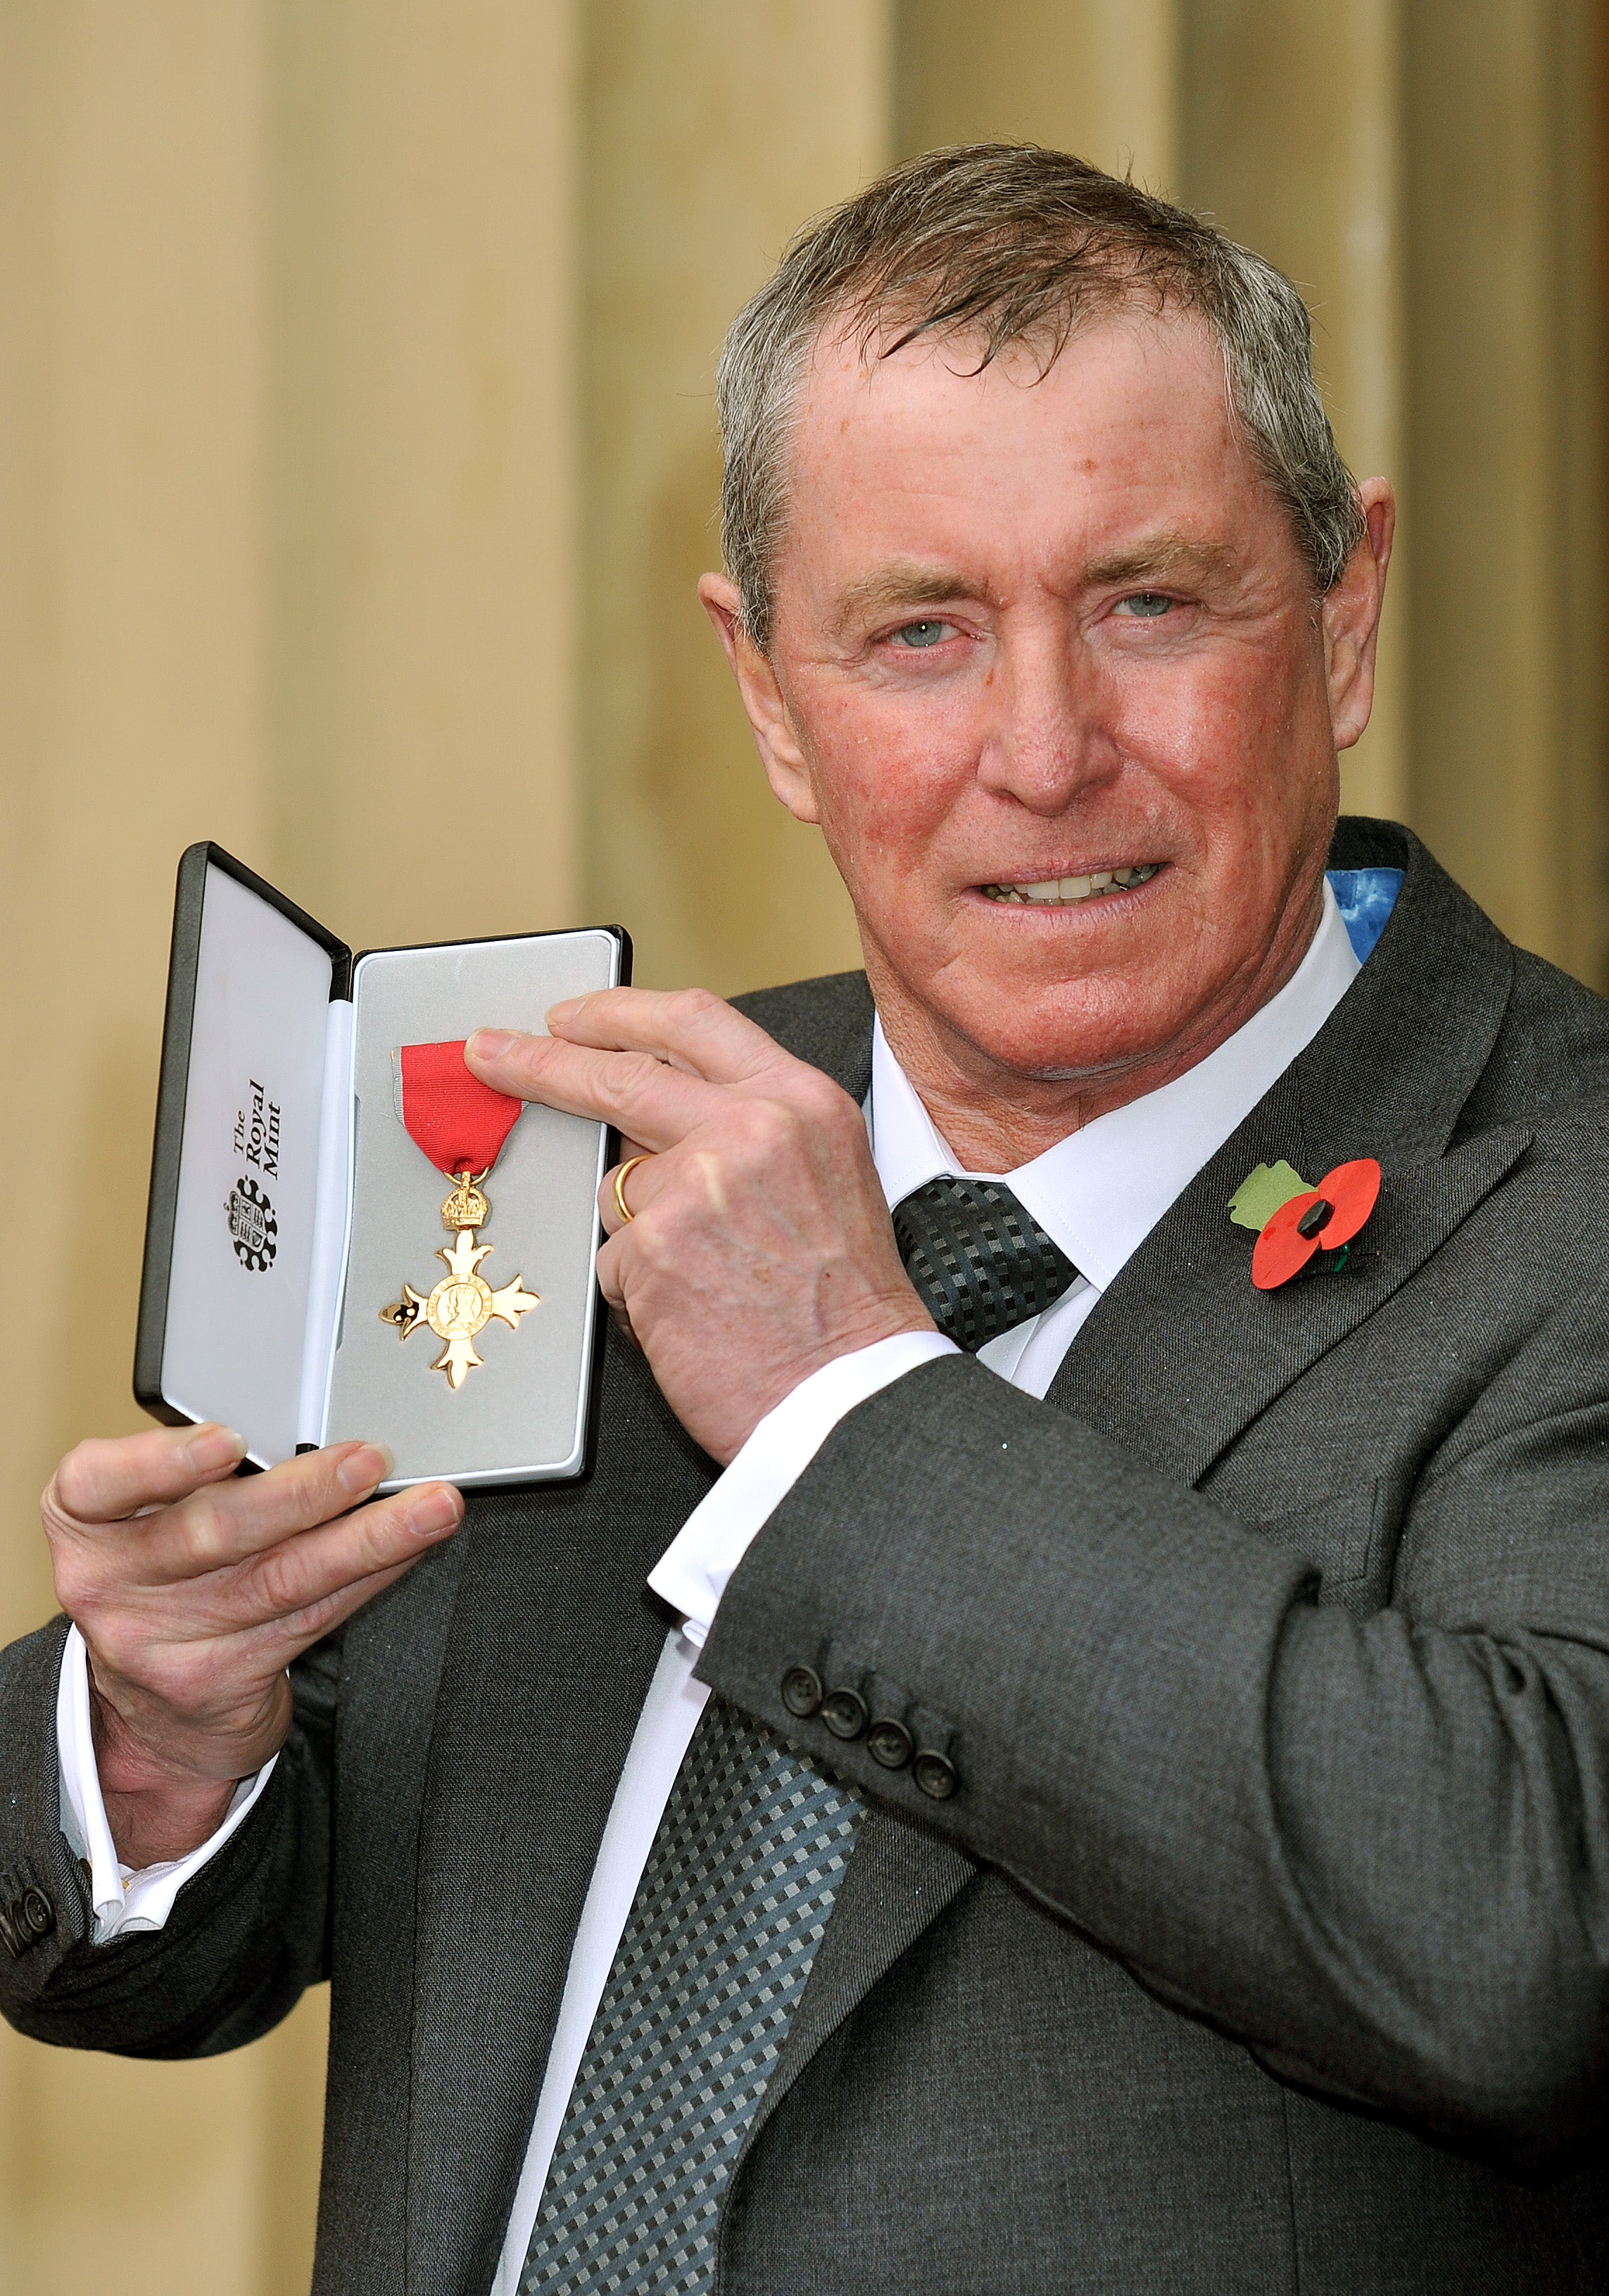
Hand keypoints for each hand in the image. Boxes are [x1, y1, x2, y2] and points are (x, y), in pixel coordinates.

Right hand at [42, 1425, 462, 1867]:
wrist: (153, 1709)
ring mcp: (160, 1642)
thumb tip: (312, 1428)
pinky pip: (309, 1618)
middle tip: (368, 1461)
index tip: (227, 1441)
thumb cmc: (163, 1576)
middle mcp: (111, 1584)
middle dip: (303, 1493)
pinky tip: (406, 1549)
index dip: (164, 1461)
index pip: (99, 1483)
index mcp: (87, 1521)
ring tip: (428, 1508)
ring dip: (367, 1539)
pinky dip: (368, 1576)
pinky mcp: (217, 1681)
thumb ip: (201, 1477)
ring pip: (279, 1580)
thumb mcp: (149, 1517)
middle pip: (212, 1532)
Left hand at [466, 990, 933, 1463]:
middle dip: (541, 1062)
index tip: (566, 1018)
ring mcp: (693, 1188)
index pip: (690, 1022)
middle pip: (618, 1075)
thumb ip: (748, 1126)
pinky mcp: (651, 1251)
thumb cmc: (845, 1305)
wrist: (851, 1393)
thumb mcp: (824, 1174)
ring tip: (709, 1279)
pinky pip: (615, 1259)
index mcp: (799, 1100)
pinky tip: (695, 1313)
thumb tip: (649, 1120)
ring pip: (618, 1188)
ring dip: (642, 1233)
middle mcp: (748, 1128)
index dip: (615, 1014)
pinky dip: (643, 1291)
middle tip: (492, 1057)